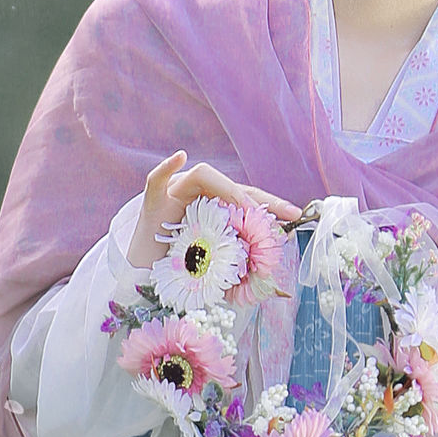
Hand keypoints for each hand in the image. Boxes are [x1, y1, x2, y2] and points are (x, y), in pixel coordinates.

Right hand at [129, 152, 303, 273]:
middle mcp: (197, 195)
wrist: (142, 279)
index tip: (295, 216)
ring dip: (228, 190)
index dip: (271, 205)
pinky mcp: (152, 202)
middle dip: (260, 199)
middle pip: (232, 186)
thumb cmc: (179, 273)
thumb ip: (235, 261)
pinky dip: (166, 167)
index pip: (246, 199)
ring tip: (246, 207)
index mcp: (214, 208)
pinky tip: (179, 157)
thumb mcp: (213, 268)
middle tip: (287, 212)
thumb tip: (270, 273)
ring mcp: (174, 193)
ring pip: (204, 177)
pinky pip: (157, 179)